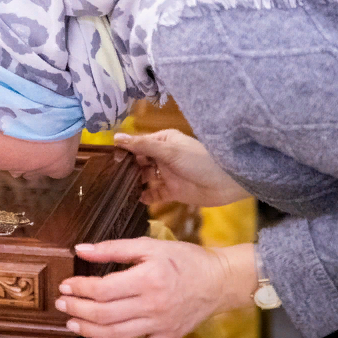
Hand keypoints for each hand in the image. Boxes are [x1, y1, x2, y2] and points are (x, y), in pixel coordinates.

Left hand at [57, 238, 257, 337]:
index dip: (80, 288)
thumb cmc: (184, 259)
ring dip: (89, 330)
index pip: (103, 289)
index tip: (66, 284)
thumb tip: (81, 249)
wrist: (218, 280)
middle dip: (77, 308)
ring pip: (116, 334)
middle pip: (105, 314)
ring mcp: (160, 325)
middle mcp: (153, 305)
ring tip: (72, 321)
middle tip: (61, 302)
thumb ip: (113, 248)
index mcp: (148, 279)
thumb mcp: (149, 245)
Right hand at [115, 129, 249, 206]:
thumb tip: (116, 138)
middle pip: (139, 162)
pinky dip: (146, 196)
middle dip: (127, 168)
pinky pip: (155, 193)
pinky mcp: (173, 191)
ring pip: (145, 178)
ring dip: (135, 182)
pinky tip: (136, 199)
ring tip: (119, 189)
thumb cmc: (199, 160)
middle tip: (110, 177)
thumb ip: (143, 146)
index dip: (124, 151)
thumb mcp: (169, 151)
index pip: (138, 144)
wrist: (227, 182)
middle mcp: (163, 156)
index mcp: (163, 141)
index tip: (109, 159)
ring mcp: (168, 174)